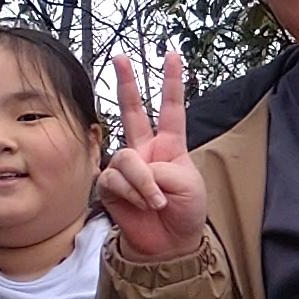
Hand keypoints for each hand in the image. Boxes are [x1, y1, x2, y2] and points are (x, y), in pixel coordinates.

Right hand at [98, 45, 207, 261]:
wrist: (169, 244)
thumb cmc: (185, 211)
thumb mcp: (187, 184)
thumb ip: (161, 169)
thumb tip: (133, 168)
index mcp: (171, 145)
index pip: (172, 108)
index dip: (172, 82)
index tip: (173, 54)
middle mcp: (146, 150)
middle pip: (133, 111)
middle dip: (126, 83)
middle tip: (120, 57)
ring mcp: (127, 166)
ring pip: (125, 158)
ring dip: (141, 182)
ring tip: (155, 202)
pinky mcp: (110, 185)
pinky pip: (114, 179)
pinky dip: (131, 193)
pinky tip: (141, 206)